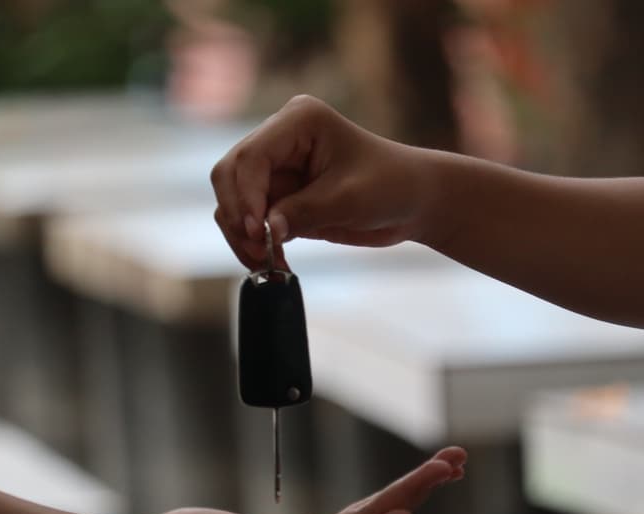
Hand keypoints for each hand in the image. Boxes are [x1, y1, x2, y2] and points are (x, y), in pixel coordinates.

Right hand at [210, 95, 429, 269]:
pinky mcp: (280, 196)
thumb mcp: (349, 199)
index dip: (246, 195)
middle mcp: (280, 138)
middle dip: (238, 215)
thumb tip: (264, 231)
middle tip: (258, 251)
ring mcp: (277, 168)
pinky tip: (273, 262)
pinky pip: (249, 220)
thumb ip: (303, 212)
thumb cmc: (391, 186)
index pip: (252, 156)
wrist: (412, 202)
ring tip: (266, 263)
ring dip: (241, 234)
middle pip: (230, 174)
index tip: (257, 231)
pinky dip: (253, 243)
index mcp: (298, 121)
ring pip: (232, 200)